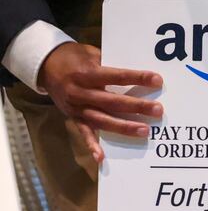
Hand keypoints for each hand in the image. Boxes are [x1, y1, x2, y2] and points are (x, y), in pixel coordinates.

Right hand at [38, 42, 162, 163]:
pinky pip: (84, 133)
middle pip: (113, 101)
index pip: (116, 76)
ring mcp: (77, 108)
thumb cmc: (74, 57)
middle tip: (158, 110)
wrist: (45, 65)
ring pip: (102, 120)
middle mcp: (81, 92)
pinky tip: (101, 158)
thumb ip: (111, 63)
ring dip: (124, 127)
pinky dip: (91, 146)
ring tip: (145, 131)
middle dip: (137, 106)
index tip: (157, 80)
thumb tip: (137, 73)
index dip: (137, 78)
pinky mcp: (73, 118)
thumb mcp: (91, 53)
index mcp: (87, 73)